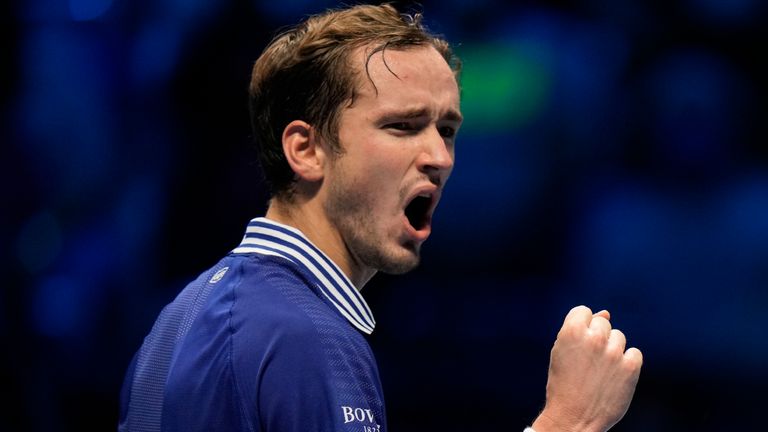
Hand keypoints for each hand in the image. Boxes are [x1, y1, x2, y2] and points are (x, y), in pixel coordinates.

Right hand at [531, 306, 641, 431]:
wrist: (573, 418)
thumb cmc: (564, 383)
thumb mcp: (562, 351)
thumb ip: (580, 328)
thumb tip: (607, 312)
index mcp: (572, 331)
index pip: (584, 311)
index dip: (581, 327)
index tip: (578, 344)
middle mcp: (593, 338)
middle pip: (603, 323)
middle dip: (597, 337)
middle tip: (588, 360)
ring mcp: (613, 352)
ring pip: (619, 337)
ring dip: (612, 349)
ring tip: (600, 370)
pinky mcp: (630, 367)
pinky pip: (635, 353)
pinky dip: (627, 362)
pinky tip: (615, 376)